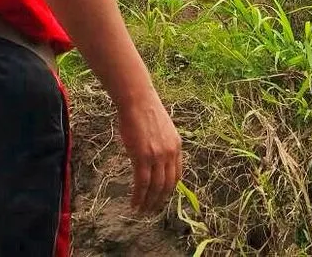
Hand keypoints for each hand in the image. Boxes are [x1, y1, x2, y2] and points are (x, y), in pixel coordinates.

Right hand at [117, 95, 182, 212]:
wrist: (137, 100)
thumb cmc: (145, 111)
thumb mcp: (162, 129)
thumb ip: (162, 145)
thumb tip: (155, 158)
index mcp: (177, 147)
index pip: (177, 175)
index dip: (170, 190)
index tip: (162, 197)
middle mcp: (170, 153)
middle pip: (168, 185)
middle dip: (160, 201)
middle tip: (152, 210)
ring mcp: (157, 156)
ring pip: (155, 187)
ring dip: (149, 202)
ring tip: (142, 211)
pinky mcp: (142, 157)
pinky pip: (142, 184)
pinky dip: (139, 197)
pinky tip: (134, 204)